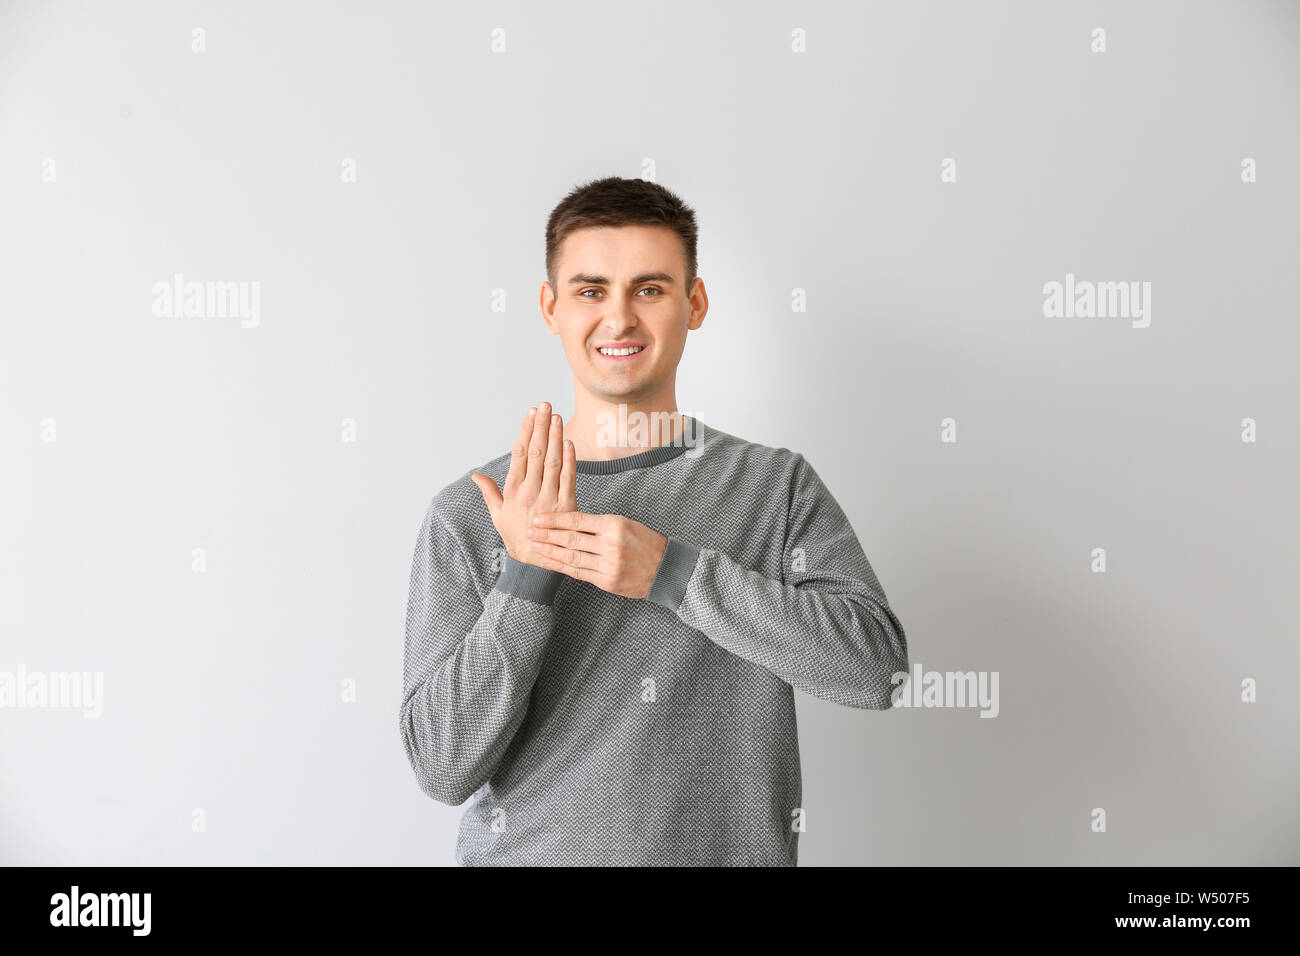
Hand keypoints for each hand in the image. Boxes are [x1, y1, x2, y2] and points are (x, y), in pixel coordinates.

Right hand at [470, 402, 576, 565]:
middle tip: (545, 406)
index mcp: (513, 490)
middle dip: (541, 427)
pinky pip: (568, 479)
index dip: (525, 431)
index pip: (519, 454)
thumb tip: (476, 475)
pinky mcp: (566, 507)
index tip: (530, 413)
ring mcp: (548, 499)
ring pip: (552, 462)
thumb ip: (489, 492)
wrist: (534, 563)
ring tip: (557, 417)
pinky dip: (569, 460)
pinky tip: (569, 443)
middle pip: (535, 452)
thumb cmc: (515, 537)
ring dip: (555, 437)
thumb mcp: (497, 515)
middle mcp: (529, 492)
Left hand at [525, 511, 668, 598]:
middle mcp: (611, 545)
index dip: (555, 520)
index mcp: (615, 525)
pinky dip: (561, 568)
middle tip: (529, 531)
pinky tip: (549, 562)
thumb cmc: (645, 543)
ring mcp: (609, 565)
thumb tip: (569, 523)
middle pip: (571, 539)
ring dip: (550, 552)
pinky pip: (579, 573)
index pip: (577, 520)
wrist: (666, 568)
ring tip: (534, 546)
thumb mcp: (626, 524)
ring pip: (572, 557)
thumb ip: (600, 525)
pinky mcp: (607, 581)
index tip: (538, 518)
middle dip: (547, 535)